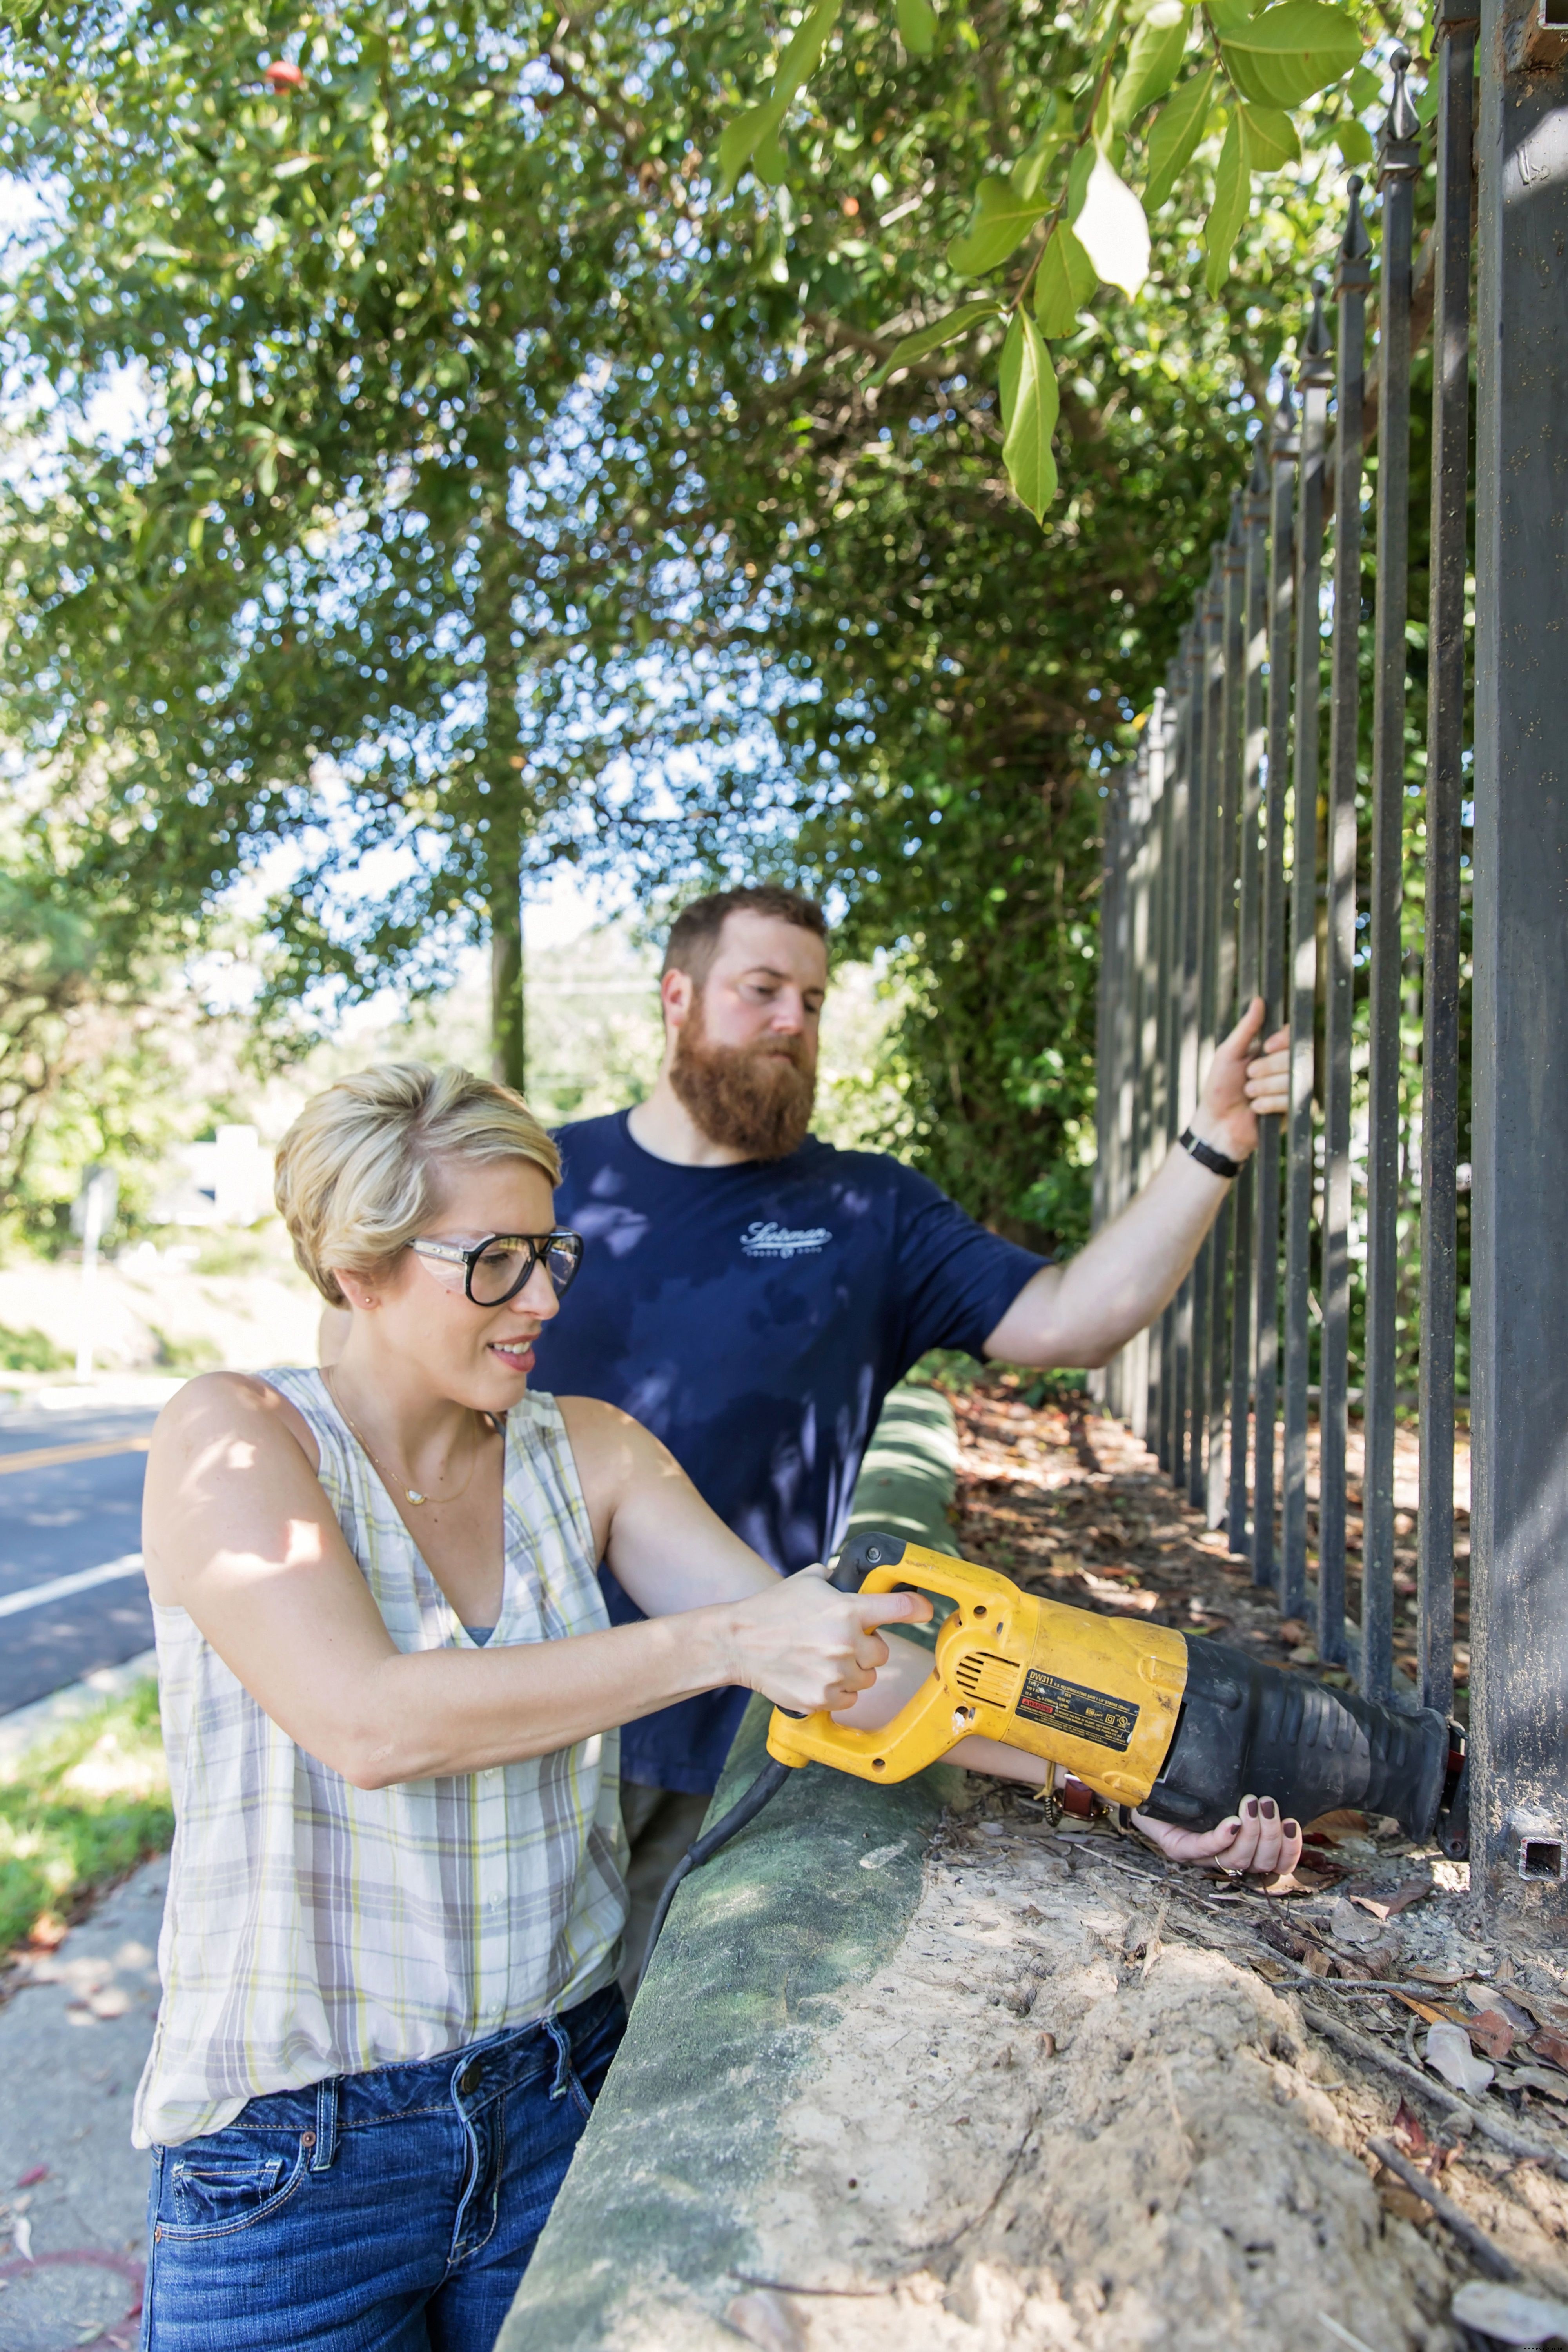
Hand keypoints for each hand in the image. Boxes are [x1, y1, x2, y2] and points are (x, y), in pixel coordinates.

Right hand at [726, 1564, 932, 1716]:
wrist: (738, 1642)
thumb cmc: (772, 1609)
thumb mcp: (808, 1581)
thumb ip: (839, 1580)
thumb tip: (860, 1578)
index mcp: (846, 1609)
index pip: (900, 1609)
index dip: (918, 1609)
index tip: (926, 1611)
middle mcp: (845, 1642)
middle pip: (882, 1652)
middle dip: (866, 1648)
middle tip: (840, 1642)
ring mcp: (834, 1673)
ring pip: (866, 1678)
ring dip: (851, 1671)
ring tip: (822, 1659)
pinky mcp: (821, 1699)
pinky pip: (848, 1699)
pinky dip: (836, 1692)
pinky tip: (815, 1676)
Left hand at [1130, 1793, 1302, 1879]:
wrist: (1147, 1784)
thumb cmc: (1194, 1788)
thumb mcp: (1228, 1789)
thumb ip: (1254, 1788)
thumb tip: (1286, 1775)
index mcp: (1243, 1846)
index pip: (1276, 1864)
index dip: (1290, 1851)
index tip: (1293, 1823)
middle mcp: (1225, 1855)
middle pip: (1260, 1862)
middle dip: (1271, 1836)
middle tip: (1269, 1804)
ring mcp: (1201, 1855)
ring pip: (1237, 1858)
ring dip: (1251, 1833)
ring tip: (1252, 1803)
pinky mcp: (1178, 1848)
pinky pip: (1204, 1849)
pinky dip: (1222, 1837)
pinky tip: (1231, 1822)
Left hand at [1191, 998, 1289, 1164]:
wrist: (1217, 1124)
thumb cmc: (1219, 1087)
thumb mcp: (1228, 1054)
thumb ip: (1246, 1029)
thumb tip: (1259, 1000)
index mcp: (1272, 1051)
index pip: (1293, 1035)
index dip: (1282, 1040)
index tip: (1267, 1046)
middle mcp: (1286, 1067)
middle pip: (1292, 1057)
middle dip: (1264, 1069)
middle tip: (1247, 1078)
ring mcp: (1292, 1089)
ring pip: (1290, 1079)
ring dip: (1262, 1088)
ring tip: (1249, 1095)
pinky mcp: (1295, 1110)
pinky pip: (1290, 1100)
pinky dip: (1267, 1104)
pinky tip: (1256, 1109)